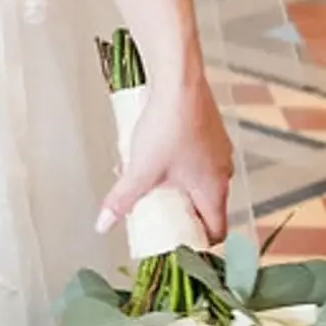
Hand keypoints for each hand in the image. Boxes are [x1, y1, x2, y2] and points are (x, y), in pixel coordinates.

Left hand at [99, 67, 231, 251]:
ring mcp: (219, 149)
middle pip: (207, 206)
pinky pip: (196, 157)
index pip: (215, 230)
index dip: (198, 243)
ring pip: (200, 179)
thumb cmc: (167, 127)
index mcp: (213, 189)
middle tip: (157, 215)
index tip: (178, 245)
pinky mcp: (209, 130)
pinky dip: (179, 163)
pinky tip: (154, 153)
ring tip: (149, 182)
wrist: (178, 80)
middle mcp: (223, 172)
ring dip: (178, 186)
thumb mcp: (141, 170)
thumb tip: (103, 225)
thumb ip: (122, 200)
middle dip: (181, 213)